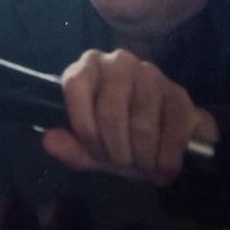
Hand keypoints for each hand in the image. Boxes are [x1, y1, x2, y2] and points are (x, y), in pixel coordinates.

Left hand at [41, 49, 218, 184]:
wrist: (164, 144)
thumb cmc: (120, 140)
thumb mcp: (90, 150)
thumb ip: (69, 147)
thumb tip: (49, 140)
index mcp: (87, 69)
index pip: (75, 85)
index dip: (84, 126)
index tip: (94, 151)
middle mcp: (118, 62)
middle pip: (110, 109)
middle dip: (114, 147)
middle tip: (120, 162)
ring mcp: (150, 74)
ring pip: (142, 121)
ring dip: (141, 155)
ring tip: (141, 165)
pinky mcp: (179, 93)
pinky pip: (172, 128)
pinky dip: (165, 157)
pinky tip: (162, 167)